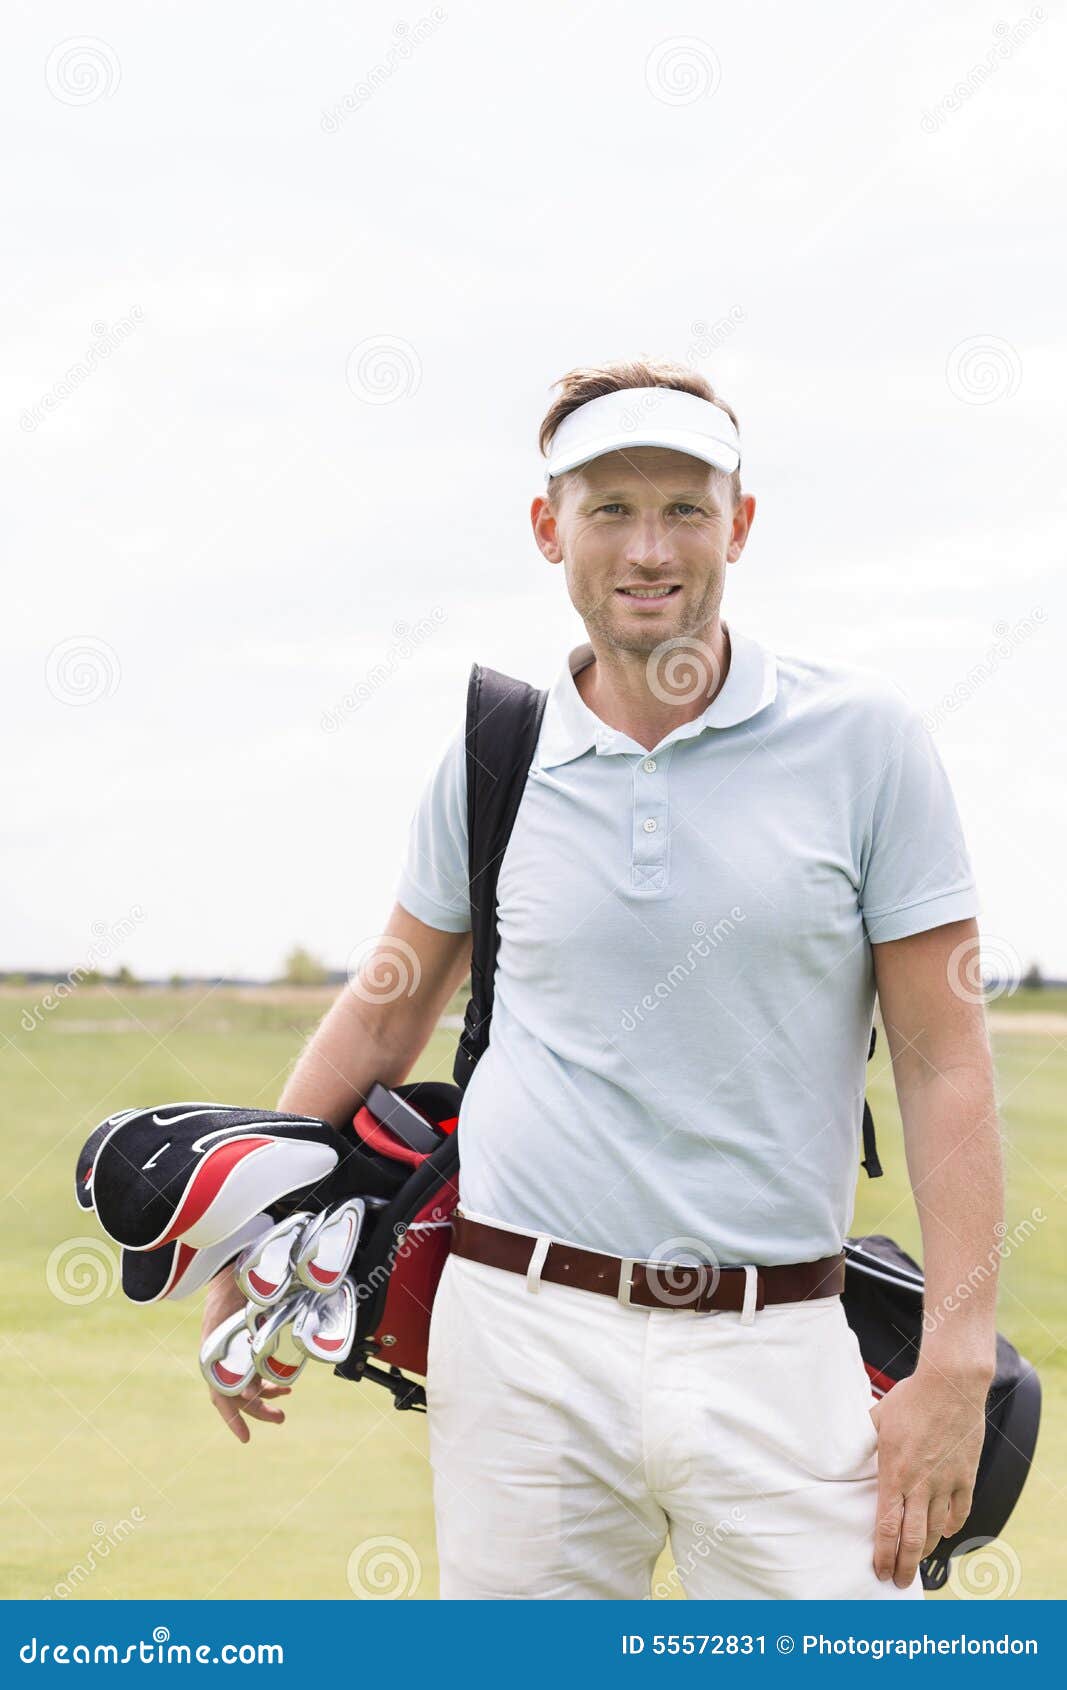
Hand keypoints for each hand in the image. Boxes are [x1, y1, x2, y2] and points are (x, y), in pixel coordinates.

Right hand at [200, 1267, 291, 1443]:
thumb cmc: (227, 1298)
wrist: (231, 1272)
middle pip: (240, 1394)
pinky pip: (257, 1368)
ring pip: (250, 1383)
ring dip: (268, 1394)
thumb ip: (237, 1360)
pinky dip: (270, 1376)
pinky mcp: (247, 1344)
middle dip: (261, 1409)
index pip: (221, 1397)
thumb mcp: (227, 1328)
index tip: (246, 1438)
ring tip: (286, 1400)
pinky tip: (285, 1381)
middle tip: (282, 1418)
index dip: (233, 1419)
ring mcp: (236, 1353)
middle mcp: (224, 1360)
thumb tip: (246, 1395)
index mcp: (214, 1360)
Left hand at [869, 1363, 988, 1587]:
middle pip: (913, 1538)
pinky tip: (945, 1533)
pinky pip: (961, 1511)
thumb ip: (862, 1442)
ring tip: (918, 1561)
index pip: (886, 1525)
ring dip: (927, 1550)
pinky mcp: (966, 1476)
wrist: (951, 1384)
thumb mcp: (875, 1419)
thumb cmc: (910, 1399)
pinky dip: (952, 1526)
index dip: (882, 1553)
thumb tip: (842, 1453)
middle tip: (898, 1582)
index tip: (878, 1570)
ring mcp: (946, 1482)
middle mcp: (920, 1483)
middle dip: (904, 1565)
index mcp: (894, 1472)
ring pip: (937, 1529)